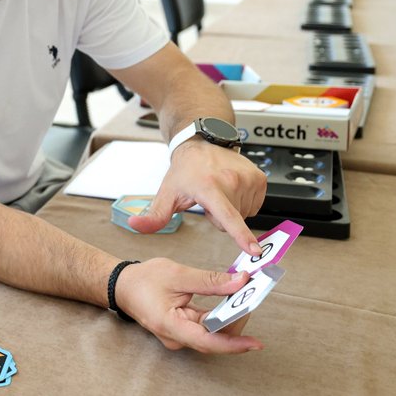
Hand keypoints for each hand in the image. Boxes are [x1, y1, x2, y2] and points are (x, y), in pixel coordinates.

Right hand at [113, 258, 263, 353]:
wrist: (123, 286)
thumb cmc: (143, 281)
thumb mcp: (177, 275)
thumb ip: (210, 281)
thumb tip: (240, 282)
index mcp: (171, 326)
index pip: (207, 342)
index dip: (234, 344)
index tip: (255, 343)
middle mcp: (177, 337)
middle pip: (215, 338)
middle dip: (237, 321)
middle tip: (253, 298)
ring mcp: (180, 335)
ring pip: (213, 333)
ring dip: (231, 317)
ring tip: (245, 296)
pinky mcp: (183, 329)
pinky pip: (207, 326)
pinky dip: (221, 314)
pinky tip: (232, 300)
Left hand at [127, 140, 266, 254]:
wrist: (201, 144)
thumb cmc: (185, 171)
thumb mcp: (166, 194)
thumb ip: (153, 216)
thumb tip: (135, 226)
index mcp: (209, 187)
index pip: (227, 216)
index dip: (240, 235)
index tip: (254, 251)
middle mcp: (231, 180)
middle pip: (232, 221)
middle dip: (219, 217)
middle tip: (208, 198)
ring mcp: (248, 178)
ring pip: (245, 214)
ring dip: (233, 208)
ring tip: (220, 191)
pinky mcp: (260, 178)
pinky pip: (255, 205)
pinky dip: (243, 202)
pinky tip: (232, 189)